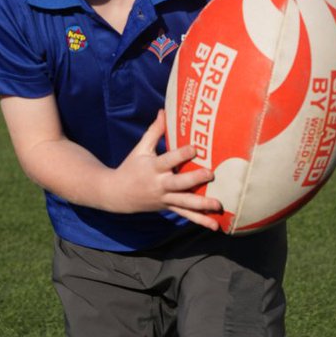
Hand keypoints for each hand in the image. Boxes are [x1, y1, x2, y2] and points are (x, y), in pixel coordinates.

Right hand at [113, 109, 222, 228]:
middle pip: (178, 184)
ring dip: (202, 206)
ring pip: (184, 203)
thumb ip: (154, 131)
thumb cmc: (131, 167)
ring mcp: (165, 199)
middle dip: (194, 179)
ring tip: (219, 205)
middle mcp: (159, 185)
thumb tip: (164, 110)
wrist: (117, 194)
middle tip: (210, 174)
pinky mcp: (168, 207)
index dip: (181, 154)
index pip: (168, 160)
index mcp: (152, 168)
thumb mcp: (140, 148)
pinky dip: (200, 221)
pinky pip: (185, 215)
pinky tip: (214, 226)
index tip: (196, 147)